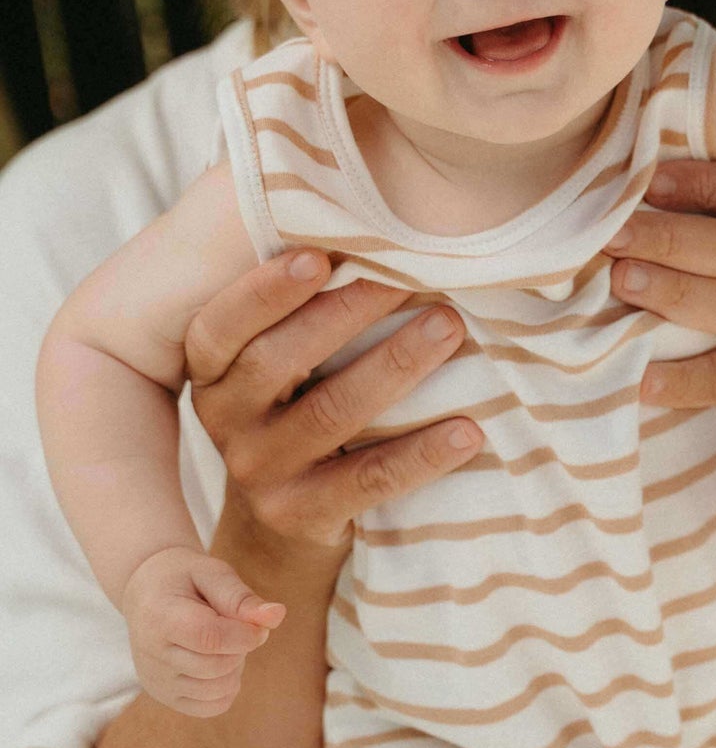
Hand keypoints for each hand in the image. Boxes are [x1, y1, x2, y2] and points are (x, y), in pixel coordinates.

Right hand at [122, 547, 284, 717]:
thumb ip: (242, 598)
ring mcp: (155, 680)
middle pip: (217, 666)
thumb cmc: (184, 579)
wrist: (145, 593)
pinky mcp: (164, 696)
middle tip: (233, 626)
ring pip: (218, 690)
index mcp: (158, 618)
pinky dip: (227, 687)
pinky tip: (218, 662)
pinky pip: (212, 707)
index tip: (259, 623)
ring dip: (234, 667)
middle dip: (240, 648)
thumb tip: (277, 616)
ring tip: (223, 643)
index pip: (210, 639)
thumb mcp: (212, 574)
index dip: (245, 634)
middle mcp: (150, 655)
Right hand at [184, 250, 484, 561]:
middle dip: (348, 312)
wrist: (280, 531)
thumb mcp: (275, 371)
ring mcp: (261, 473)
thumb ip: (296, 310)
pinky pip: (370, 480)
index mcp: (213, 374)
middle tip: (411, 274)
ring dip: (396, 365)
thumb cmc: (294, 415)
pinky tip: (469, 430)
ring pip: (331, 413)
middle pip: (278, 361)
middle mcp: (226, 422)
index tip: (318, 254)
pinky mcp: (303, 515)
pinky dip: (423, 454)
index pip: (222, 326)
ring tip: (450, 327)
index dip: (264, 291)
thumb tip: (356, 215)